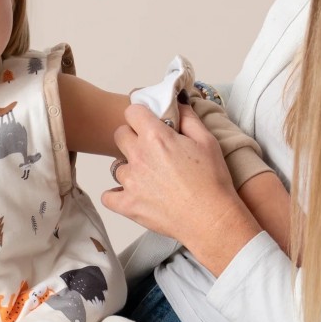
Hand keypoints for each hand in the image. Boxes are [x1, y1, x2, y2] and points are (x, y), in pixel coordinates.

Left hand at [102, 103, 260, 275]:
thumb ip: (188, 118)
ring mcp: (129, 181)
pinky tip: (132, 195)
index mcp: (155, 137)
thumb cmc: (212, 180)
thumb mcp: (207, 140)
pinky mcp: (127, 204)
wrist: (211, 218)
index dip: (140, 115)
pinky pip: (108, 196)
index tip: (147, 122)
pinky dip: (117, 196)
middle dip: (132, 138)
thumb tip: (176, 103)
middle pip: (119, 135)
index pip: (132, 112)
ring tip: (150, 179)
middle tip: (150, 150)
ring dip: (130, 169)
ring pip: (117, 166)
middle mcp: (138, 156)